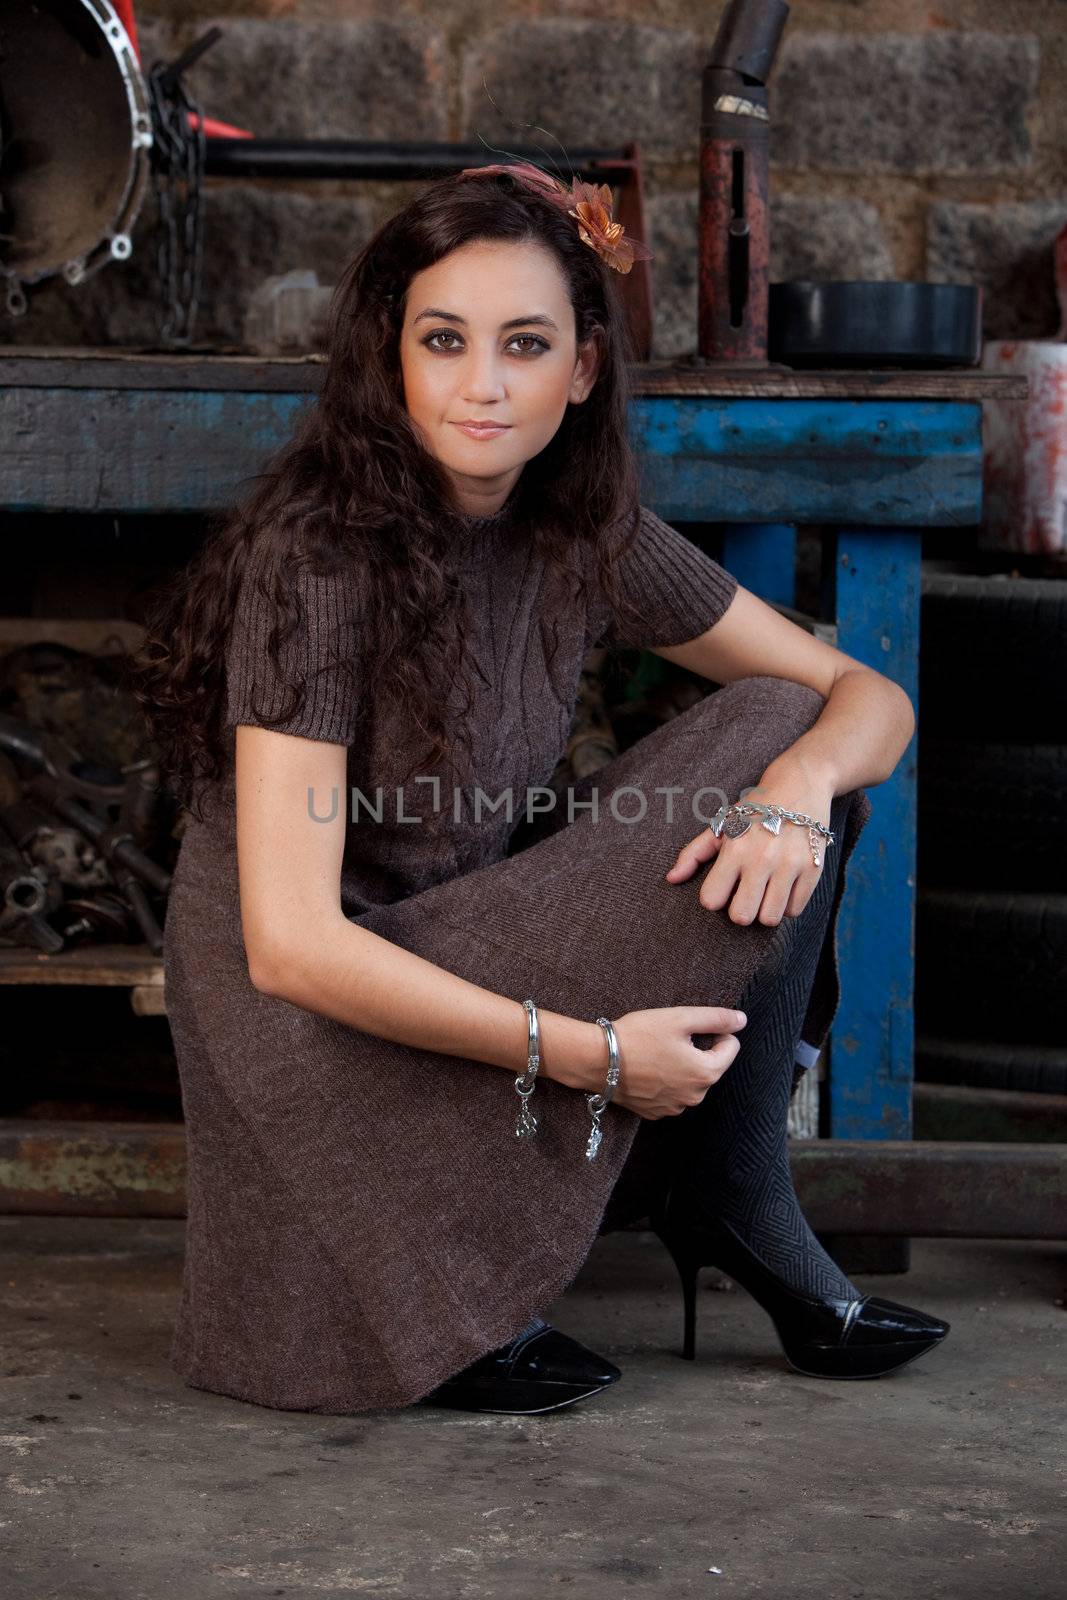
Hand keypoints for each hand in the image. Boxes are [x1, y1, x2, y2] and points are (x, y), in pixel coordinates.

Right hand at [610, 1006, 746, 1119]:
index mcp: (706, 1073)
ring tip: (655, 1054)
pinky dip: (665, 1082)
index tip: (690, 1027)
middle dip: (697, 1051)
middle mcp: (695, 1096)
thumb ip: (716, 1019)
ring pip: (690, 1081)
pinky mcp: (656, 1113)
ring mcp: (675, 1108)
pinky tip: (647, 1069)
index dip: (715, 1032)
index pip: (731, 1048)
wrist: (598, 1060)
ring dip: (681, 1067)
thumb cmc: (639, 1035)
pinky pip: (672, 1094)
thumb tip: (741, 1021)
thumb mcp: (680, 1018)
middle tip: (669, 1039)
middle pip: (710, 1066)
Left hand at [664, 763, 834, 926]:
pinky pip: (794, 911)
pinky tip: (782, 889)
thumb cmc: (755, 809)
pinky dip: (786, 906)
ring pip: (770, 918)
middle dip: (739, 911)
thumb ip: (693, 853)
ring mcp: (790, 865)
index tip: (722, 888)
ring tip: (764, 893)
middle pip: (742, 916)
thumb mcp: (722, 825)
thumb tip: (671, 879)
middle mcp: (762, 859)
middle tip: (744, 896)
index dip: (714, 898)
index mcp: (735, 849)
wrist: (799, 785)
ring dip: (763, 911)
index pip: (711, 899)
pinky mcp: (813, 870)